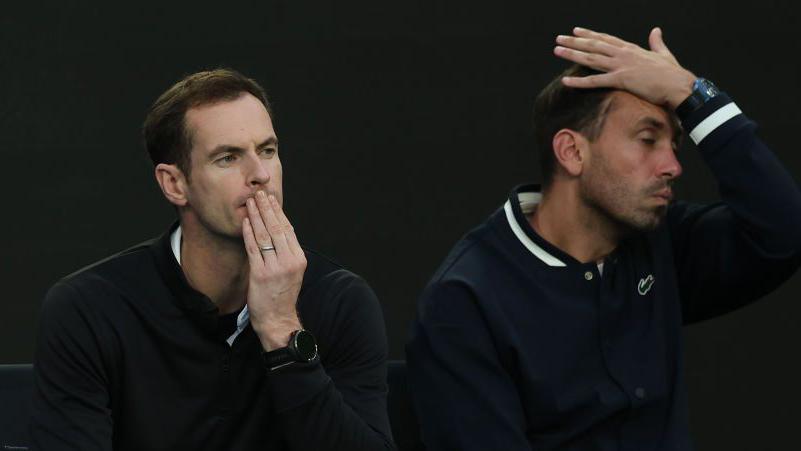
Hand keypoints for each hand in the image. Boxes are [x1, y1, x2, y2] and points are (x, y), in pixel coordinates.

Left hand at [242, 190, 306, 350]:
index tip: (271, 199)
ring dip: (256, 216)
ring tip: (250, 203)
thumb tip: (279, 230)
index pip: (288, 229)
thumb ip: (286, 252)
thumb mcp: (292, 272)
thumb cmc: (282, 295)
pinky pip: (253, 249)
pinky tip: (245, 222)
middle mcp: (289, 261)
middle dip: (266, 208)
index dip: (278, 212)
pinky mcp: (260, 274)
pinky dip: (248, 233)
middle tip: (259, 194)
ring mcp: (275, 268)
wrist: (278, 319)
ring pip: (264, 236)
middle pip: (277, 228)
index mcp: (299, 259)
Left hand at [554, 27, 696, 108]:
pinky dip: (579, 81)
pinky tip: (566, 81)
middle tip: (559, 39)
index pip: (606, 39)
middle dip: (575, 41)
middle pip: (594, 45)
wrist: (678, 85)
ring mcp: (621, 66)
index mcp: (631, 49)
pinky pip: (595, 81)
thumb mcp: (663, 53)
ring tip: (557, 50)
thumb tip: (656, 30)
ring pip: (591, 58)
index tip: (576, 31)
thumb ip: (656, 41)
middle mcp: (623, 54)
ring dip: (572, 54)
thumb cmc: (673, 73)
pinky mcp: (621, 80)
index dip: (590, 34)